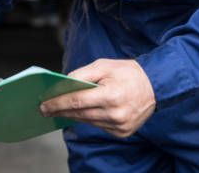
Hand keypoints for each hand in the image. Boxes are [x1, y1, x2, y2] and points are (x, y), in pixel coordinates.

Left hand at [39, 59, 155, 137]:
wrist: (156, 85)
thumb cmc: (127, 72)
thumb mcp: (103, 66)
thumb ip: (81, 74)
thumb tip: (61, 84)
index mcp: (111, 95)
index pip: (76, 101)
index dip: (57, 103)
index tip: (42, 104)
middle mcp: (116, 114)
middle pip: (79, 114)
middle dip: (59, 111)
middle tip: (44, 109)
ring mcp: (120, 126)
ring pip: (87, 121)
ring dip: (71, 116)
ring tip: (57, 111)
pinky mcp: (123, 132)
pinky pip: (98, 126)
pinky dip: (88, 119)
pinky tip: (78, 113)